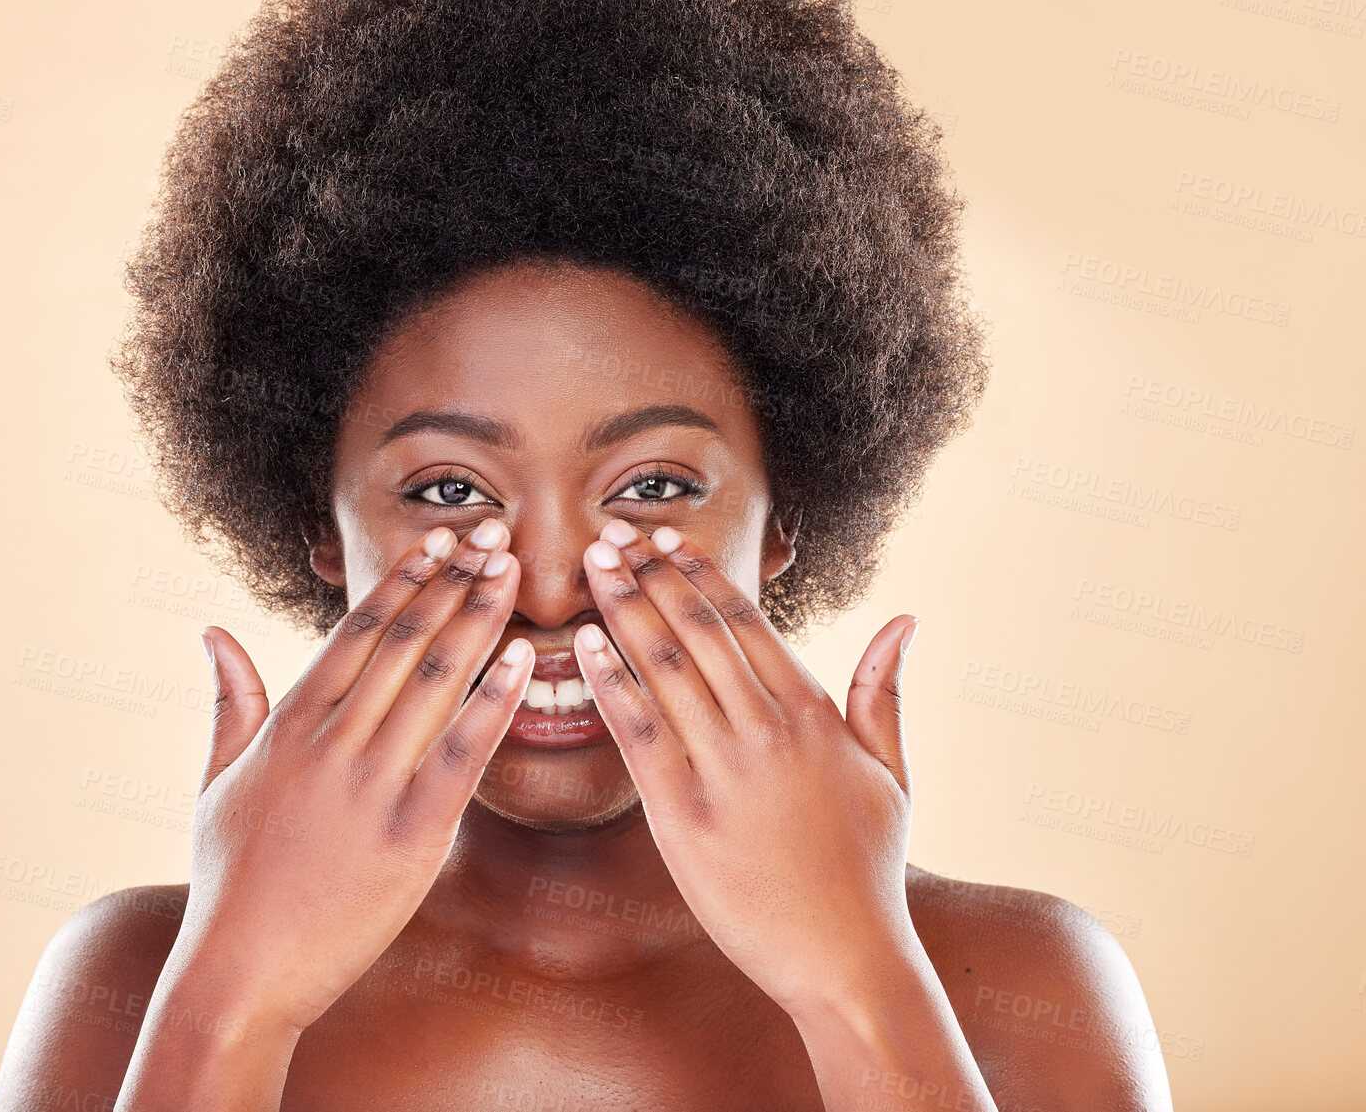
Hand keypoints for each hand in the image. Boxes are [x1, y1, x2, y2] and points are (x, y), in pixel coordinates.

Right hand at [172, 520, 533, 1033]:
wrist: (239, 975)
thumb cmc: (229, 880)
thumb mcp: (215, 781)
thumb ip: (227, 701)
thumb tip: (212, 631)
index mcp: (289, 724)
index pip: (356, 631)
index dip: (403, 580)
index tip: (440, 540)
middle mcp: (331, 742)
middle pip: (403, 641)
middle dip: (453, 581)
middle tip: (494, 532)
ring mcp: (370, 785)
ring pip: (434, 682)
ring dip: (479, 619)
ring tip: (512, 570)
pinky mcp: (410, 834)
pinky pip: (462, 755)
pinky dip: (494, 704)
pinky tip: (524, 662)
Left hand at [571, 519, 920, 1018]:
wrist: (845, 958)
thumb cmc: (869, 866)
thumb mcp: (892, 772)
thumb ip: (884, 691)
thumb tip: (905, 618)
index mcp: (811, 713)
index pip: (744, 621)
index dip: (697, 573)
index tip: (663, 538)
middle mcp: (766, 730)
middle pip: (696, 631)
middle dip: (648, 574)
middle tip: (609, 529)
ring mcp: (723, 770)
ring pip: (664, 668)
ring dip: (622, 609)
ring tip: (591, 564)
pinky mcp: (683, 815)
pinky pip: (639, 733)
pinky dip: (609, 683)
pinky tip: (583, 645)